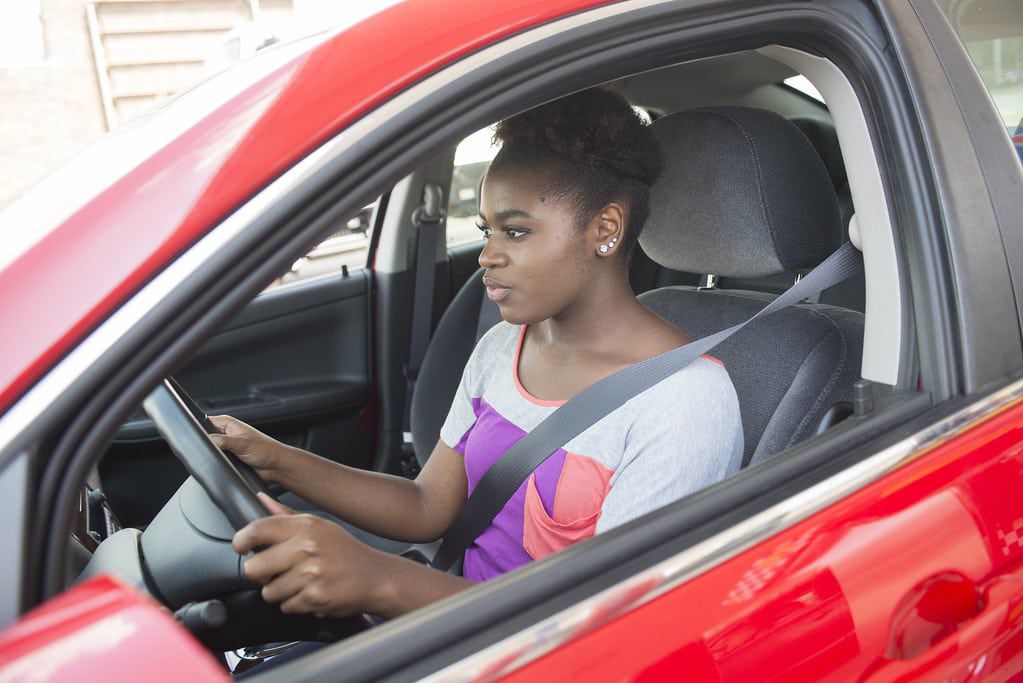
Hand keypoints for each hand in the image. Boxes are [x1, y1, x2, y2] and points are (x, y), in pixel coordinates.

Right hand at [208, 415, 288, 482]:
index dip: (198, 430)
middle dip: (206, 444)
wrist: (274, 465)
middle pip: (204, 437)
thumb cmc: (265, 450)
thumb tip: (208, 441)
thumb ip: (222, 441)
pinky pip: (215, 458)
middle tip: (214, 450)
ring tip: (222, 457)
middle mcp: (225, 432)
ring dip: (212, 454)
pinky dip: (216, 462)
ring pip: (209, 449)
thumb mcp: (241, 443)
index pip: (204, 422)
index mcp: (227, 423)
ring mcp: (225, 445)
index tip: (200, 439)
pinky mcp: (227, 457)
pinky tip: (222, 463)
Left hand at [233, 493, 386, 617]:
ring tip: (300, 582)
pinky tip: (311, 592)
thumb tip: (260, 499)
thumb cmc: (345, 551)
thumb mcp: (319, 526)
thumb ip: (286, 516)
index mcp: (306, 525)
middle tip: (276, 570)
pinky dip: (296, 604)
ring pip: (269, 592)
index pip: (258, 529)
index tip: (241, 547)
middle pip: (254, 567)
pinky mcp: (315, 596)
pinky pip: (286, 606)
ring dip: (280, 591)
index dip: (241, 541)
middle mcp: (307, 546)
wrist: (376, 577)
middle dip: (261, 574)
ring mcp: (312, 573)